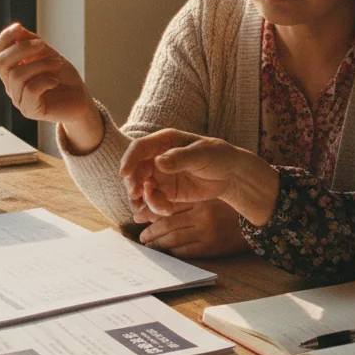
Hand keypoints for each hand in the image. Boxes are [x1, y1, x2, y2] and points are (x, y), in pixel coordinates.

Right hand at [0, 23, 101, 151]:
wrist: (80, 99)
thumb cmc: (63, 77)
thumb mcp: (47, 54)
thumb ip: (31, 41)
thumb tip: (16, 28)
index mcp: (12, 71)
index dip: (5, 38)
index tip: (20, 28)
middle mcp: (11, 86)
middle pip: (2, 62)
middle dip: (23, 48)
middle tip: (43, 45)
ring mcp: (19, 99)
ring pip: (17, 75)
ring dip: (40, 64)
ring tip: (58, 63)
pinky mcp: (30, 110)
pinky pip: (30, 90)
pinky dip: (45, 81)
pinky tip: (55, 82)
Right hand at [118, 129, 279, 224]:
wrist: (230, 175)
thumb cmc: (217, 156)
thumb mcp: (201, 154)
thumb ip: (180, 158)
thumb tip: (158, 162)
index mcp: (164, 142)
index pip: (139, 148)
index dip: (129, 159)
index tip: (124, 173)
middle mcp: (157, 158)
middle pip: (135, 171)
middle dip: (133, 184)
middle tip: (138, 195)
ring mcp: (160, 176)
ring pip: (140, 189)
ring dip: (144, 201)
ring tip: (163, 209)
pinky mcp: (165, 192)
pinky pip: (151, 202)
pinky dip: (153, 209)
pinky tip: (166, 212)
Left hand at [137, 201, 250, 257]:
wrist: (257, 222)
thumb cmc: (232, 207)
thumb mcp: (212, 196)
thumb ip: (192, 197)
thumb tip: (163, 204)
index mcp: (200, 199)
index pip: (169, 205)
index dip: (151, 211)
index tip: (138, 215)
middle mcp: (201, 215)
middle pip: (167, 223)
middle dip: (150, 230)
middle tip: (141, 236)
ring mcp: (205, 233)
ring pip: (173, 239)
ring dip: (158, 243)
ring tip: (148, 245)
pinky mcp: (211, 247)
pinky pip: (186, 251)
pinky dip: (173, 252)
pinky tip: (166, 252)